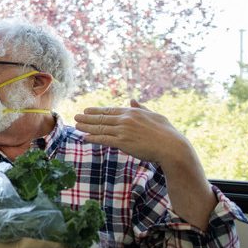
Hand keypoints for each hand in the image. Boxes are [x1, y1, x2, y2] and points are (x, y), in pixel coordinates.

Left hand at [73, 100, 190, 166]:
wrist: (171, 147)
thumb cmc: (166, 133)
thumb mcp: (154, 116)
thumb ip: (141, 108)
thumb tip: (132, 100)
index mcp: (133, 112)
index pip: (110, 110)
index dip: (97, 111)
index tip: (87, 110)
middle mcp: (126, 120)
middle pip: (102, 118)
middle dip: (87, 117)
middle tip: (76, 116)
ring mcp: (123, 131)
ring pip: (100, 128)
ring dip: (86, 127)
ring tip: (76, 125)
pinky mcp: (122, 142)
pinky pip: (104, 139)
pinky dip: (93, 138)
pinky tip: (85, 137)